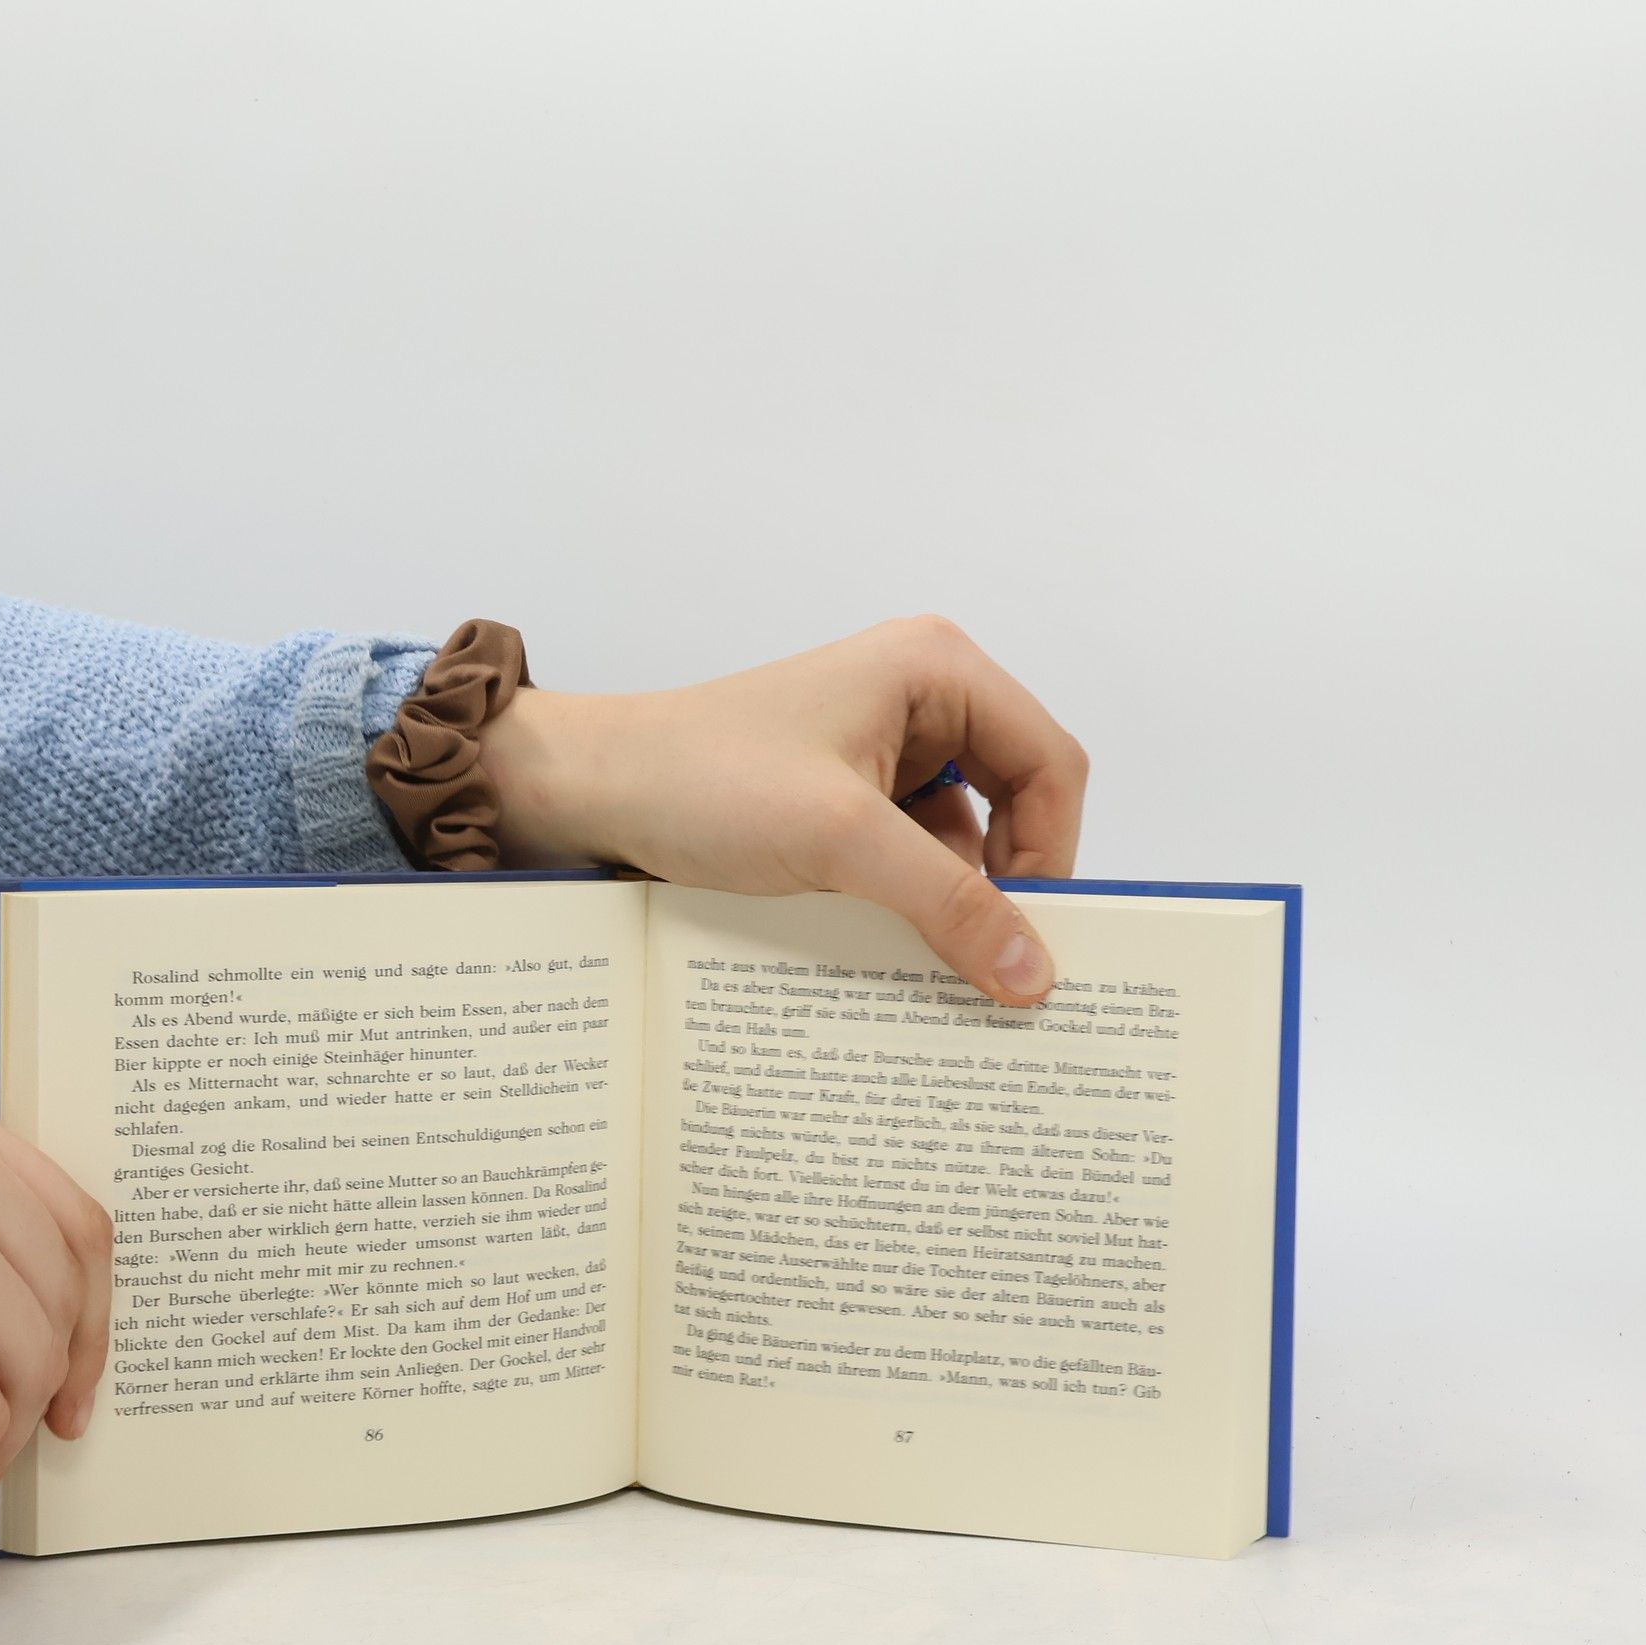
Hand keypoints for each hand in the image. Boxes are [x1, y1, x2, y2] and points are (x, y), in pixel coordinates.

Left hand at [477, 615, 1087, 1003]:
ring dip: (954, 897)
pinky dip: (911, 898)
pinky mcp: (849, 791)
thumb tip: (1036, 976)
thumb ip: (949, 904)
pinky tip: (885, 941)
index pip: (1051, 763)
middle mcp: (922, 694)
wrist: (590, 792)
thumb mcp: (840, 841)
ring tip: (932, 961)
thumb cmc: (703, 781)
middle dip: (1007, 880)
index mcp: (936, 668)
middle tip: (997, 962)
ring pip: (967, 836)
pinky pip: (914, 850)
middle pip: (1019, 799)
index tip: (1033, 937)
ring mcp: (884, 744)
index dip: (1055, 852)